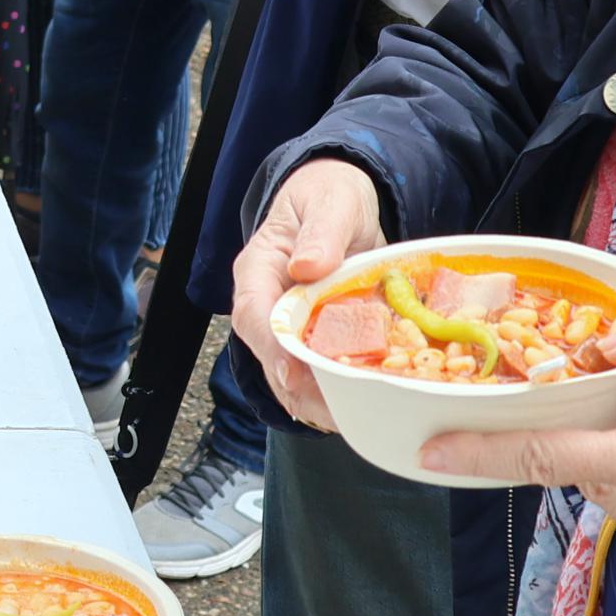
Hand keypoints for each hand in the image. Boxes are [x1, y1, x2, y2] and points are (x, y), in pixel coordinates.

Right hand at [233, 160, 388, 425]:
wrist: (342, 205)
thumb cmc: (331, 197)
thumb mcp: (332, 202)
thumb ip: (321, 231)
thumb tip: (307, 265)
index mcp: (258, 269)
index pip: (253, 314)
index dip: (271, 348)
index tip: (295, 373)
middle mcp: (266, 304)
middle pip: (269, 356)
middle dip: (300, 389)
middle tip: (337, 412)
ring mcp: (287, 326)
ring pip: (289, 376)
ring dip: (318, 401)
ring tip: (353, 418)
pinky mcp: (312, 340)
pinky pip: (315, 374)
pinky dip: (336, 394)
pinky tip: (362, 406)